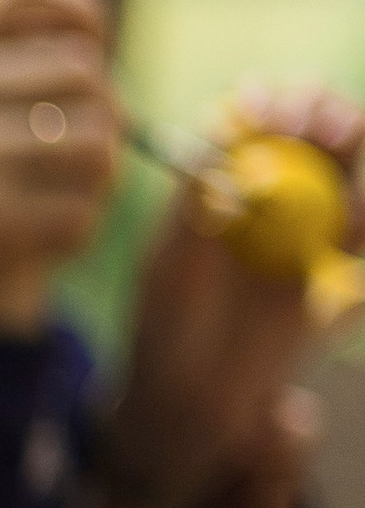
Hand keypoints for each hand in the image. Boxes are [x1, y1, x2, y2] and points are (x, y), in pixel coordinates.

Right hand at [0, 0, 119, 349]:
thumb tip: (89, 36)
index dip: (80, 4)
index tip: (92, 43)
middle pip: (81, 68)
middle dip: (105, 106)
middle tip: (91, 139)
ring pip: (97, 141)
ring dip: (103, 171)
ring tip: (79, 187)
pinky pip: (83, 210)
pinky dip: (79, 228)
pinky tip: (50, 233)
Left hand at [102, 88, 362, 507]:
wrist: (189, 403)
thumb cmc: (163, 333)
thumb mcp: (168, 270)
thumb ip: (193, 215)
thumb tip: (216, 156)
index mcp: (214, 188)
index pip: (247, 125)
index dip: (263, 104)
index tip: (265, 104)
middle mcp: (260, 201)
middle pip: (304, 136)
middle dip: (319, 114)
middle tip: (320, 123)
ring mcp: (298, 233)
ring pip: (340, 173)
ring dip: (352, 149)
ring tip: (344, 148)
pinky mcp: (326, 272)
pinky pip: (355, 234)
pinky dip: (363, 217)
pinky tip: (356, 218)